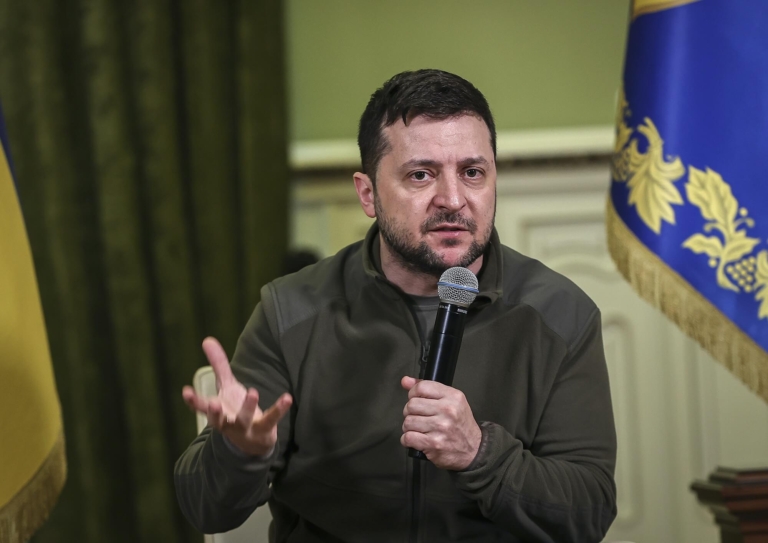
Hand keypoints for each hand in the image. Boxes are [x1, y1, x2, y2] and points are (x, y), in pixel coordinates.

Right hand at [182, 337, 291, 456]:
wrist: (253, 442)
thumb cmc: (235, 409)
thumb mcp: (227, 386)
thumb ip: (219, 365)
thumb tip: (207, 339)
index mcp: (217, 412)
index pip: (201, 408)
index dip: (193, 401)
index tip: (186, 392)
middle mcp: (228, 423)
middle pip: (218, 420)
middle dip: (214, 413)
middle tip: (213, 403)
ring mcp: (245, 429)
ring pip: (244, 420)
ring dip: (247, 407)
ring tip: (253, 391)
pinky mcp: (264, 430)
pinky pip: (271, 419)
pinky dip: (279, 409)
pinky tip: (287, 398)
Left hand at [400, 376, 481, 469]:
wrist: (473, 449)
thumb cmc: (460, 424)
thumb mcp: (451, 401)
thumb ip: (428, 389)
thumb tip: (405, 381)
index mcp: (453, 396)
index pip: (422, 387)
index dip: (413, 393)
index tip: (415, 400)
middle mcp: (447, 410)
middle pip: (412, 405)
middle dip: (410, 412)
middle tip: (418, 417)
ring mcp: (440, 427)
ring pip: (408, 421)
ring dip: (409, 427)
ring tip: (418, 429)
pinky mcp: (434, 443)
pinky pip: (408, 437)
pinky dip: (407, 439)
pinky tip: (416, 439)